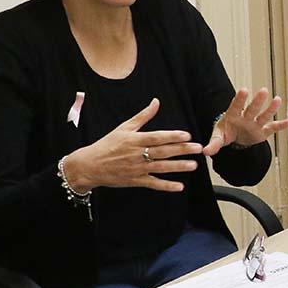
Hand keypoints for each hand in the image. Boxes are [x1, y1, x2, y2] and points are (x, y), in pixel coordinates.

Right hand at [62, 99, 201, 192]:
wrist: (90, 165)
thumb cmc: (108, 144)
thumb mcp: (124, 127)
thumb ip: (143, 116)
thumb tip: (156, 102)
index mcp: (134, 140)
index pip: (157, 137)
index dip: (172, 136)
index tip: (187, 135)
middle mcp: (137, 154)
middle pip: (163, 152)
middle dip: (182, 150)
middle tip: (198, 148)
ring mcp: (137, 168)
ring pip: (161, 168)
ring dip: (178, 167)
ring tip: (193, 165)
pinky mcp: (135, 181)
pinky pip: (153, 184)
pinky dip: (166, 186)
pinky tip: (179, 186)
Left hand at [203, 87, 287, 155]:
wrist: (235, 139)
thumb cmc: (226, 133)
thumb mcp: (218, 138)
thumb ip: (213, 144)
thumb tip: (205, 151)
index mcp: (233, 116)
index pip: (236, 106)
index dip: (240, 99)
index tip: (244, 90)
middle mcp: (246, 117)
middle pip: (252, 109)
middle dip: (258, 101)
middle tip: (263, 91)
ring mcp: (255, 124)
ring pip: (263, 115)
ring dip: (271, 108)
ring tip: (277, 99)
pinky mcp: (263, 131)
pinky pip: (273, 128)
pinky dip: (281, 125)